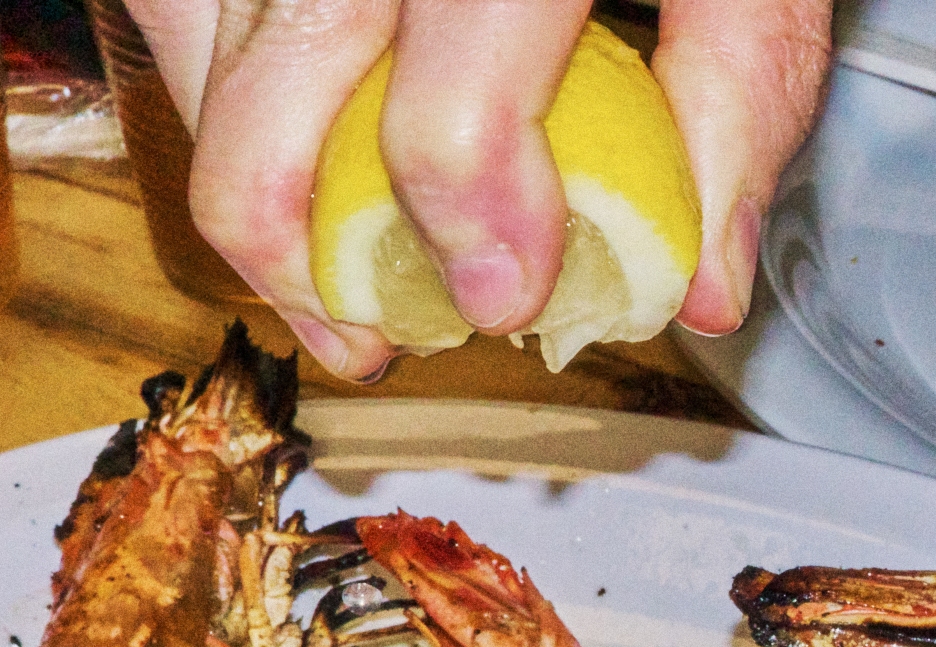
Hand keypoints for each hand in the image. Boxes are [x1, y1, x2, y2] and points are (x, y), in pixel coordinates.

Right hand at [125, 0, 831, 381]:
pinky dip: (212, 80)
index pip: (453, 84)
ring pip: (200, 26)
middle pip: (288, 61)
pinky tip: (279, 152)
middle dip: (297, 231)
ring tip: (310, 273)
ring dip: (240, 171)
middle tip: (373, 327)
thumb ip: (735, 86)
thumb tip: (706, 281)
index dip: (465, 204)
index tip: (503, 291)